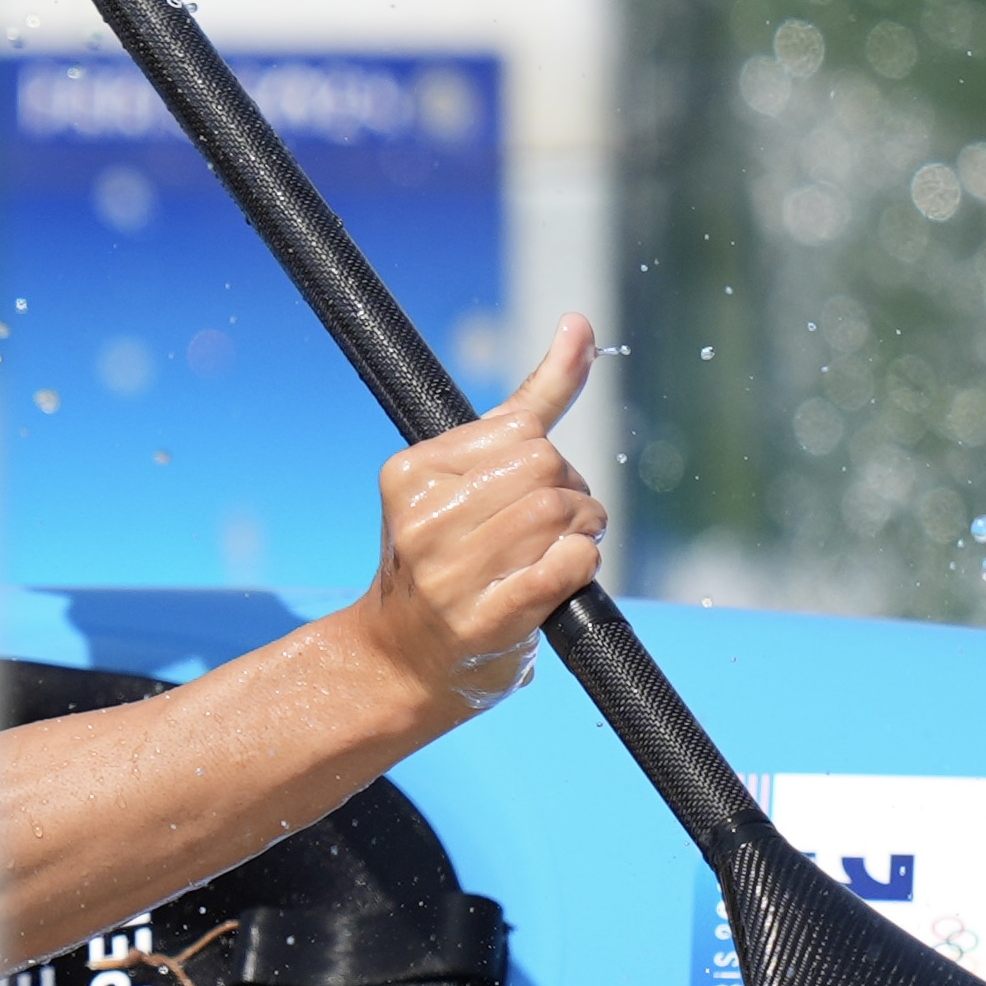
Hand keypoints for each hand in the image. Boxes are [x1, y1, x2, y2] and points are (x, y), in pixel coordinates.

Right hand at [351, 316, 608, 724]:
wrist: (403, 661)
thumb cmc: (448, 561)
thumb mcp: (469, 474)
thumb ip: (531, 403)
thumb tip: (582, 324)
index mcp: (410, 473)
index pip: (523, 431)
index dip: (549, 459)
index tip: (536, 489)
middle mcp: (422, 519)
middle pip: (546, 470)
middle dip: (572, 495)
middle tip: (559, 526)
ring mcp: (450, 573)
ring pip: (559, 513)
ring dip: (582, 532)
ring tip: (562, 553)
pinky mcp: (485, 618)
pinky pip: (567, 564)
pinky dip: (580, 565)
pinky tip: (560, 578)